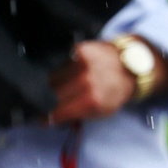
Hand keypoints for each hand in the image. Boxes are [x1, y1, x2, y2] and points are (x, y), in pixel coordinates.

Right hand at [48, 39, 166, 122]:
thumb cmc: (113, 92)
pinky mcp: (77, 48)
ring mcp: (81, 62)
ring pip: (49, 76)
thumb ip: (77, 115)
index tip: (40, 119)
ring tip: (46, 89)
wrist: (128, 66)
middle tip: (39, 104)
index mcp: (92, 100)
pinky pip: (55, 61)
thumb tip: (51, 119)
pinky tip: (52, 74)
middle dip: (43, 101)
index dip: (45, 117)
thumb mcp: (101, 112)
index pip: (57, 111)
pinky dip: (51, 69)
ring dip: (45, 85)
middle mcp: (85, 80)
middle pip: (50, 93)